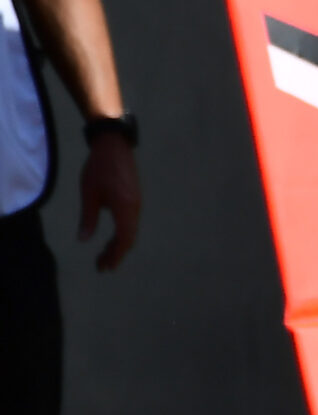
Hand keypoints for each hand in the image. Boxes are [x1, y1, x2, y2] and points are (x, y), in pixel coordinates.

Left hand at [78, 131, 137, 270]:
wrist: (114, 147)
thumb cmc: (99, 169)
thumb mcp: (89, 194)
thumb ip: (88, 218)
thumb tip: (84, 240)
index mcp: (125, 208)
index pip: (124, 239)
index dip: (115, 255)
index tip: (105, 267)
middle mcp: (135, 208)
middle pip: (129, 237)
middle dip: (116, 253)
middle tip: (101, 265)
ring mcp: (136, 203)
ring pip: (130, 230)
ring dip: (118, 243)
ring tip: (103, 254)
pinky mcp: (133, 198)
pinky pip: (130, 222)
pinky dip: (121, 233)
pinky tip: (111, 236)